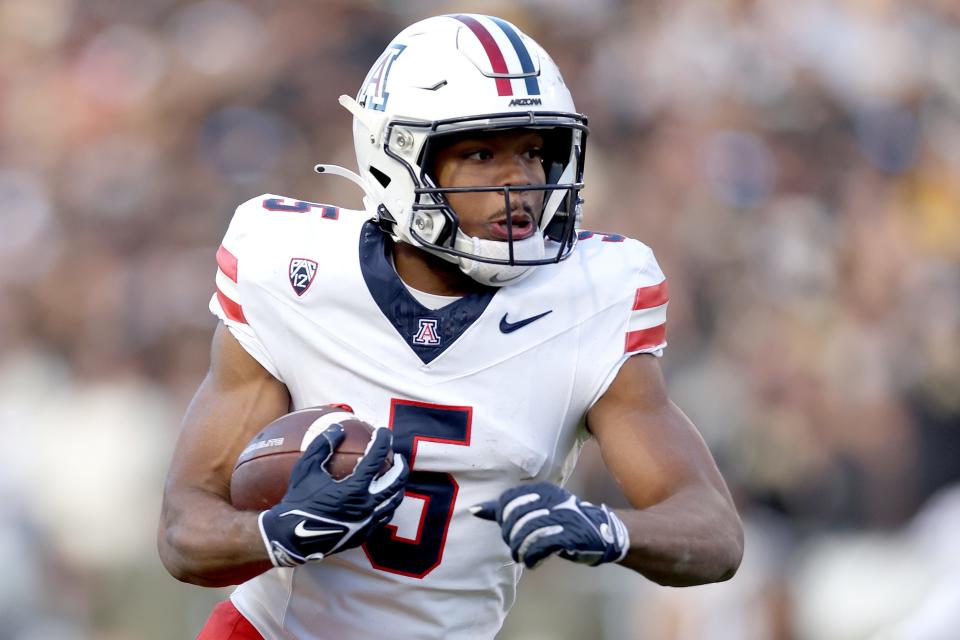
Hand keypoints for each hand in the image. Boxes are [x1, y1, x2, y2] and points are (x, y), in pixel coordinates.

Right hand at [258, 424, 407, 566]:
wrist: (291, 537)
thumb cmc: (298, 500)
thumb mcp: (306, 468)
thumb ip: (323, 445)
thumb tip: (337, 427)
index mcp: (355, 489)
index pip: (377, 459)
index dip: (383, 442)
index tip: (384, 432)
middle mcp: (366, 506)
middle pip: (395, 482)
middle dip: (400, 466)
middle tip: (398, 455)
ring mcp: (367, 523)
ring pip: (393, 502)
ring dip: (398, 486)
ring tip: (395, 476)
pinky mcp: (363, 535)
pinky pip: (384, 517)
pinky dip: (388, 504)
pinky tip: (384, 499)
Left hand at [471, 482, 628, 568]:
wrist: (603, 532)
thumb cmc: (564, 523)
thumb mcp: (538, 511)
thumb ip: (508, 511)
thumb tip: (475, 510)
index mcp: (541, 490)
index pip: (507, 501)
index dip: (504, 520)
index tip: (512, 530)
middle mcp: (549, 499)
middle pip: (512, 521)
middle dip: (512, 539)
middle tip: (519, 547)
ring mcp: (559, 516)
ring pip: (523, 536)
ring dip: (521, 552)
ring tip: (526, 557)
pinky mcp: (567, 534)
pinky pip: (537, 548)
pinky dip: (532, 559)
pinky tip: (535, 562)